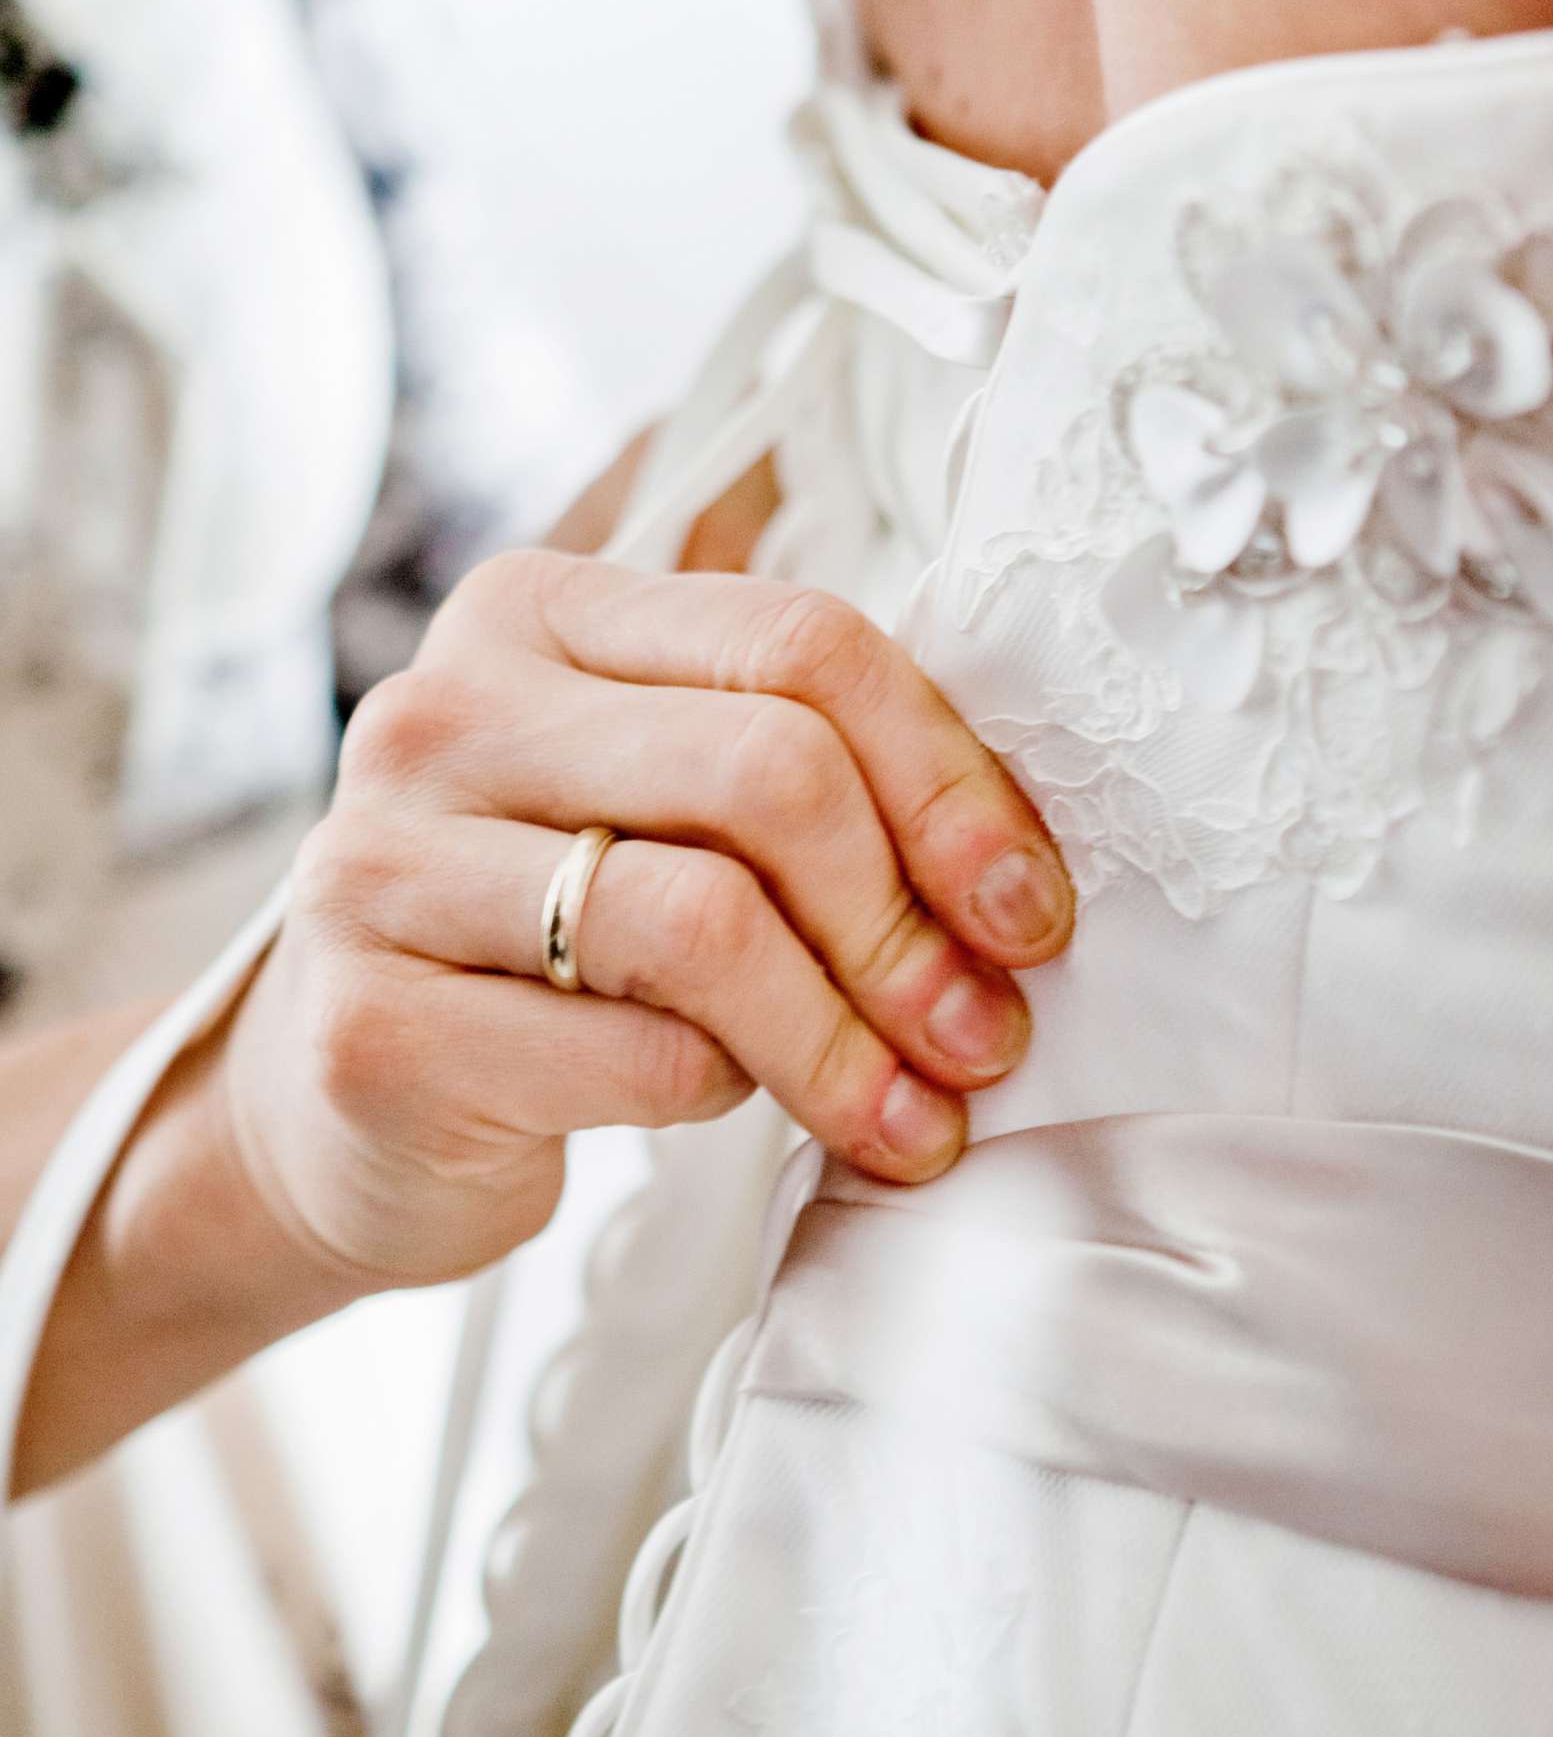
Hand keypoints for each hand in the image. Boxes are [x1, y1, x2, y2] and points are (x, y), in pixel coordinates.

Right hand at [220, 549, 1074, 1290]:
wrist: (341, 1115)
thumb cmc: (541, 952)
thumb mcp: (654, 814)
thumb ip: (791, 772)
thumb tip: (1014, 862)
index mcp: (538, 614)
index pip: (800, 641)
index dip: (949, 780)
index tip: (1028, 909)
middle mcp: (444, 711)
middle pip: (768, 770)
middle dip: (910, 920)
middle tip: (984, 1033)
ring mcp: (385, 865)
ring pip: (706, 921)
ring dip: (848, 1037)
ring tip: (916, 1116)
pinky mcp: (376, 1028)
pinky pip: (638, 1056)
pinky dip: (737, 1098)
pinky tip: (764, 1122)